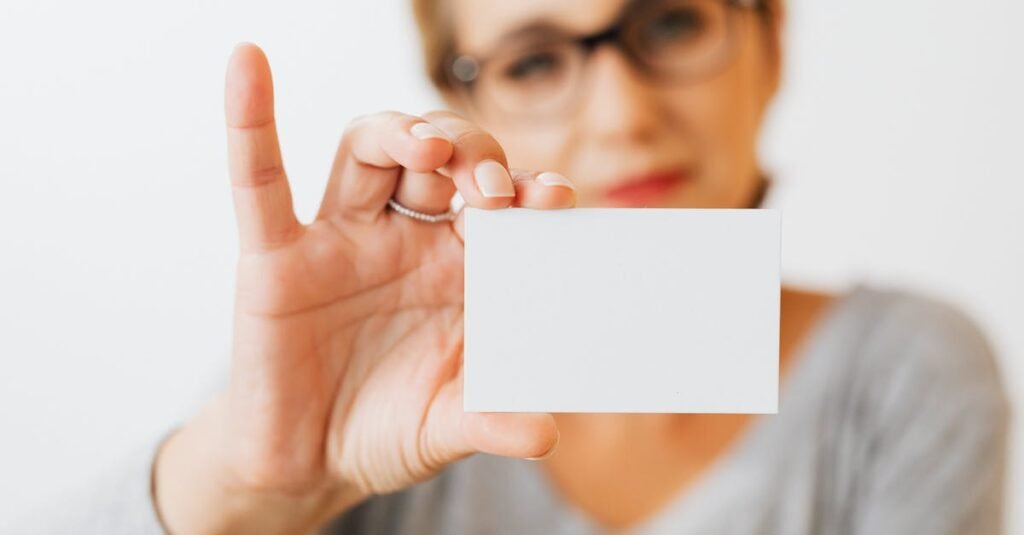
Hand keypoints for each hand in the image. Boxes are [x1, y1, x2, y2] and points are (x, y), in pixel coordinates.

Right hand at [153, 43, 574, 533]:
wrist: (306, 464)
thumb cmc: (385, 429)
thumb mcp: (445, 427)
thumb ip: (490, 422)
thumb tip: (545, 433)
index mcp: (458, 269)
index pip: (501, 207)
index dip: (527, 193)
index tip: (554, 197)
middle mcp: (405, 240)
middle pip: (442, 161)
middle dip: (473, 159)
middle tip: (491, 193)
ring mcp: (342, 240)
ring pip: (371, 150)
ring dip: (402, 132)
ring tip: (430, 149)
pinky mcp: (276, 257)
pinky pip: (260, 181)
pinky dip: (250, 122)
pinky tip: (249, 65)